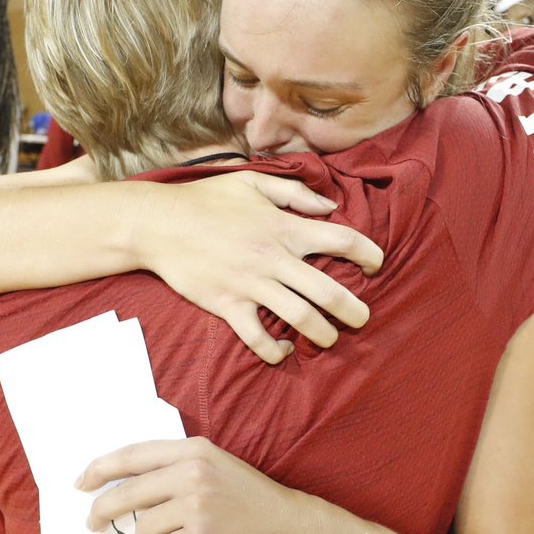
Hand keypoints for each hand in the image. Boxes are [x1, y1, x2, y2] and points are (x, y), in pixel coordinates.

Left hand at [79, 437, 319, 533]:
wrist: (298, 532)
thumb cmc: (256, 503)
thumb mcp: (220, 469)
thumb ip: (179, 471)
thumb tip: (130, 488)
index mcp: (195, 451)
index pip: (133, 455)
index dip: (100, 468)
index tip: (81, 483)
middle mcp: (193, 474)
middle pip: (127, 492)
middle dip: (102, 511)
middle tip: (92, 526)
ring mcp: (197, 508)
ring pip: (144, 529)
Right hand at [136, 172, 384, 363]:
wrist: (158, 224)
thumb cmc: (206, 200)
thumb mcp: (252, 183)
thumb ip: (295, 194)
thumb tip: (330, 206)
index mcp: (284, 227)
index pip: (342, 239)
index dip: (368, 253)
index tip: (376, 265)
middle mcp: (273, 258)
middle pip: (329, 291)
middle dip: (354, 310)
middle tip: (362, 319)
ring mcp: (251, 285)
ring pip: (301, 318)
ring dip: (322, 334)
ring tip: (329, 339)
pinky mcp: (227, 305)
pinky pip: (256, 337)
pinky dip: (273, 351)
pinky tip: (281, 350)